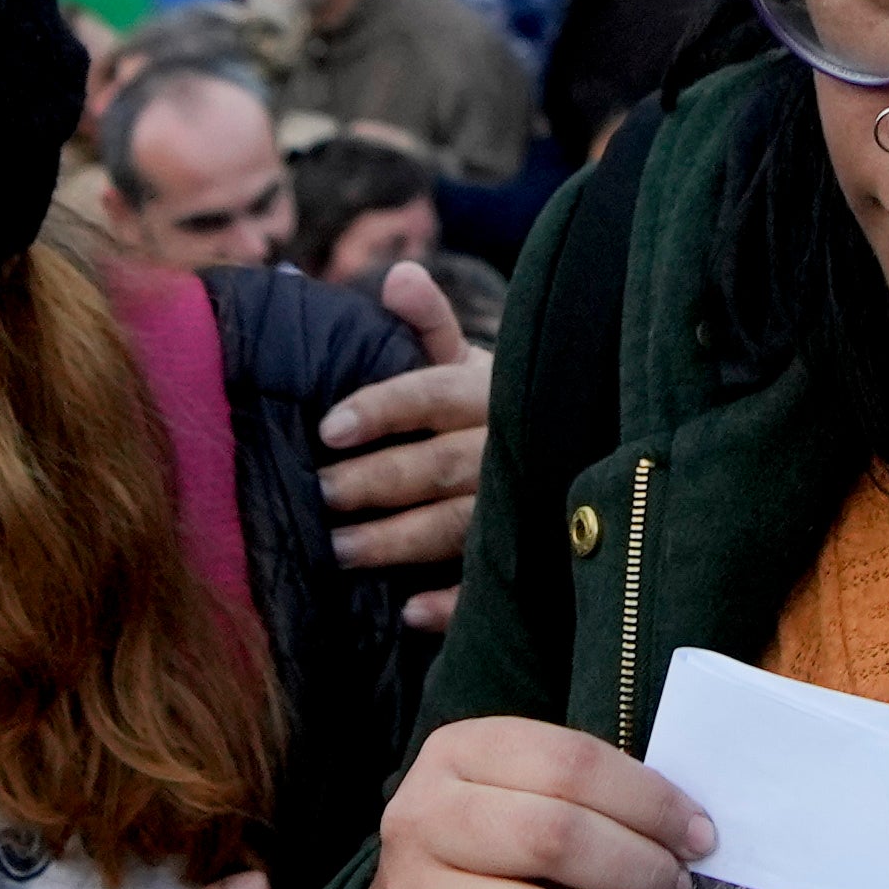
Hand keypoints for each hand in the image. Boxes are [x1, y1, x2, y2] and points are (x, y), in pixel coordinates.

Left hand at [316, 261, 488, 638]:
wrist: (571, 446)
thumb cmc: (491, 406)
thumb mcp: (466, 359)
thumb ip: (428, 323)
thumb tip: (399, 274)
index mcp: (487, 390)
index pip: (430, 394)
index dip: (381, 408)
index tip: (327, 428)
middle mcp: (507, 447)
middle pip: (437, 465)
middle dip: (375, 482)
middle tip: (317, 494)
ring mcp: (518, 505)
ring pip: (456, 525)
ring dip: (397, 541)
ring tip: (337, 553)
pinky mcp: (525, 556)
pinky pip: (488, 585)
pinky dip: (453, 602)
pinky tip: (410, 613)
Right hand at [340, 714, 702, 888]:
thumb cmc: (488, 858)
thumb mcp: (520, 796)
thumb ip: (589, 799)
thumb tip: (690, 835)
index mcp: (456, 754)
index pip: (569, 764)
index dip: (649, 802)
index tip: (698, 837)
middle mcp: (420, 821)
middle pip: (553, 839)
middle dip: (638, 869)